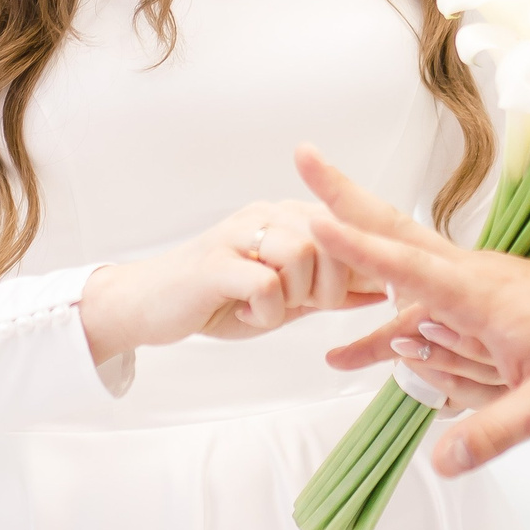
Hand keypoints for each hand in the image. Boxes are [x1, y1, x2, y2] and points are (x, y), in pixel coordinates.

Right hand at [81, 200, 386, 361]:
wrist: (148, 306)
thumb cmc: (217, 301)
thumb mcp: (284, 298)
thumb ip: (328, 291)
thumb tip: (381, 291)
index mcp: (285, 217)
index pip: (345, 228)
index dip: (361, 266)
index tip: (365, 294)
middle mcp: (264, 215)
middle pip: (332, 240)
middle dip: (330, 287)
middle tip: (301, 307)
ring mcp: (237, 234)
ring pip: (303, 256)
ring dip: (295, 298)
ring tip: (270, 310)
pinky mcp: (215, 262)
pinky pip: (266, 285)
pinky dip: (266, 313)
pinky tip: (248, 315)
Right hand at [297, 145, 529, 475]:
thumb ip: (496, 430)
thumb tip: (442, 463)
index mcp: (483, 292)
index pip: (409, 264)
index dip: (361, 249)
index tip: (319, 222)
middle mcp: (469, 277)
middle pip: (394, 233)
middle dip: (347, 197)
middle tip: (303, 153)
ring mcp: (468, 289)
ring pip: (402, 282)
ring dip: (366, 287)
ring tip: (325, 294)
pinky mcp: (472, 307)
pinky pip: (419, 318)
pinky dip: (385, 334)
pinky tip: (347, 357)